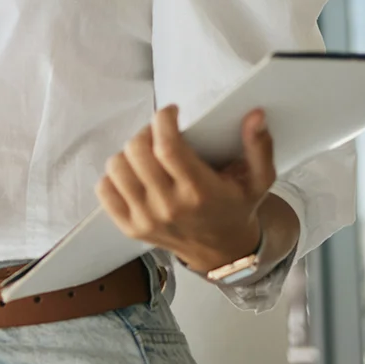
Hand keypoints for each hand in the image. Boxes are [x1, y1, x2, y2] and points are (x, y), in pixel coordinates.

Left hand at [98, 106, 280, 274]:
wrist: (221, 251)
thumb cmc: (236, 208)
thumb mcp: (259, 179)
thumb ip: (260, 147)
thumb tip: (255, 116)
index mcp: (200, 192)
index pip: (168, 147)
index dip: (163, 121)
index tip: (170, 112)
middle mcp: (169, 207)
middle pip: (137, 152)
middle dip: (146, 132)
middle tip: (159, 133)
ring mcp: (146, 219)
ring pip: (117, 168)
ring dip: (129, 153)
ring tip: (147, 153)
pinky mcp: (130, 227)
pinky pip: (105, 190)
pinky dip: (114, 176)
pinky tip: (134, 173)